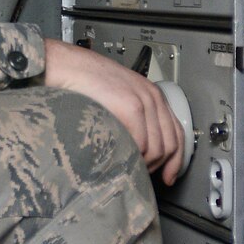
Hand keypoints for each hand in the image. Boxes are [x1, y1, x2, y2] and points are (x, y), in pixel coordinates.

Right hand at [41, 40, 184, 185]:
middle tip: (141, 176)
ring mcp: (144, 102)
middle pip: (170, 144)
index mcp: (152, 95)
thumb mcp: (117, 99)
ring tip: (126, 168)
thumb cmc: (83, 83)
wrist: (66, 67)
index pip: (177, 133)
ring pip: (157, 149)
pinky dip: (133, 157)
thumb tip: (139, 149)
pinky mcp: (131, 107)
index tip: (168, 177)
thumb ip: (133, 119)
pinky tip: (120, 159)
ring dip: (143, 165)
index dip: (175, 161)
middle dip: (158, 167)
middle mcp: (152, 97)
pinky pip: (141, 144)